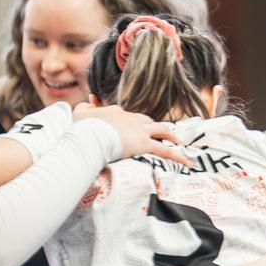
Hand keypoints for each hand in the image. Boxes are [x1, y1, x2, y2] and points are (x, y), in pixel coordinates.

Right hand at [72, 105, 192, 165]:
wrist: (88, 136)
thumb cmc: (81, 128)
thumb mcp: (78, 114)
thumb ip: (83, 108)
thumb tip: (85, 104)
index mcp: (116, 111)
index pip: (127, 115)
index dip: (130, 123)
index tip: (130, 129)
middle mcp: (130, 117)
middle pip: (146, 120)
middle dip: (153, 127)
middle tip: (159, 133)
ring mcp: (138, 130)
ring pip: (160, 129)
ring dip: (171, 135)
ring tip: (179, 141)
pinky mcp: (144, 143)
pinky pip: (165, 151)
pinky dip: (178, 156)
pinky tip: (187, 162)